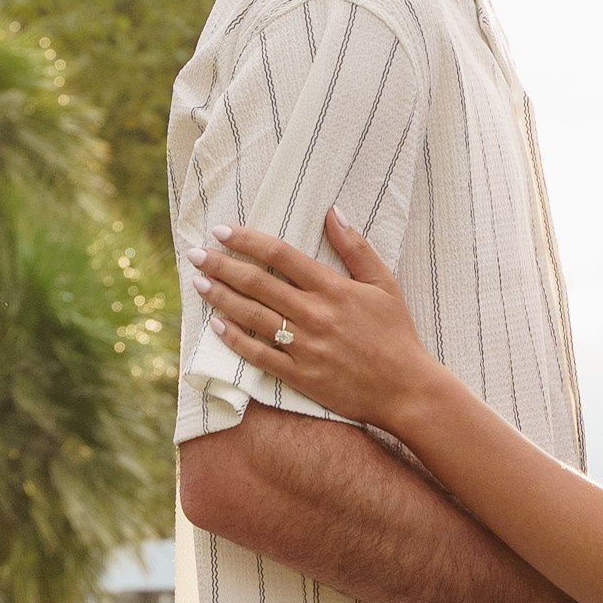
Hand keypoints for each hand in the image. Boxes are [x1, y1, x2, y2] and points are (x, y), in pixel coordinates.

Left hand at [191, 214, 431, 428]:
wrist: (406, 390)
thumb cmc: (397, 334)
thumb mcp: (384, 284)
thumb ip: (356, 248)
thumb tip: (332, 212)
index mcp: (333, 288)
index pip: (280, 255)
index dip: (247, 240)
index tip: (222, 231)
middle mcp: (315, 314)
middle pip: (257, 283)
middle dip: (222, 266)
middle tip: (196, 254)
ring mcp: (305, 347)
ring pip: (252, 316)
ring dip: (221, 297)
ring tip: (198, 283)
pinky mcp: (300, 376)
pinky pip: (259, 355)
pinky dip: (235, 340)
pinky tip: (216, 326)